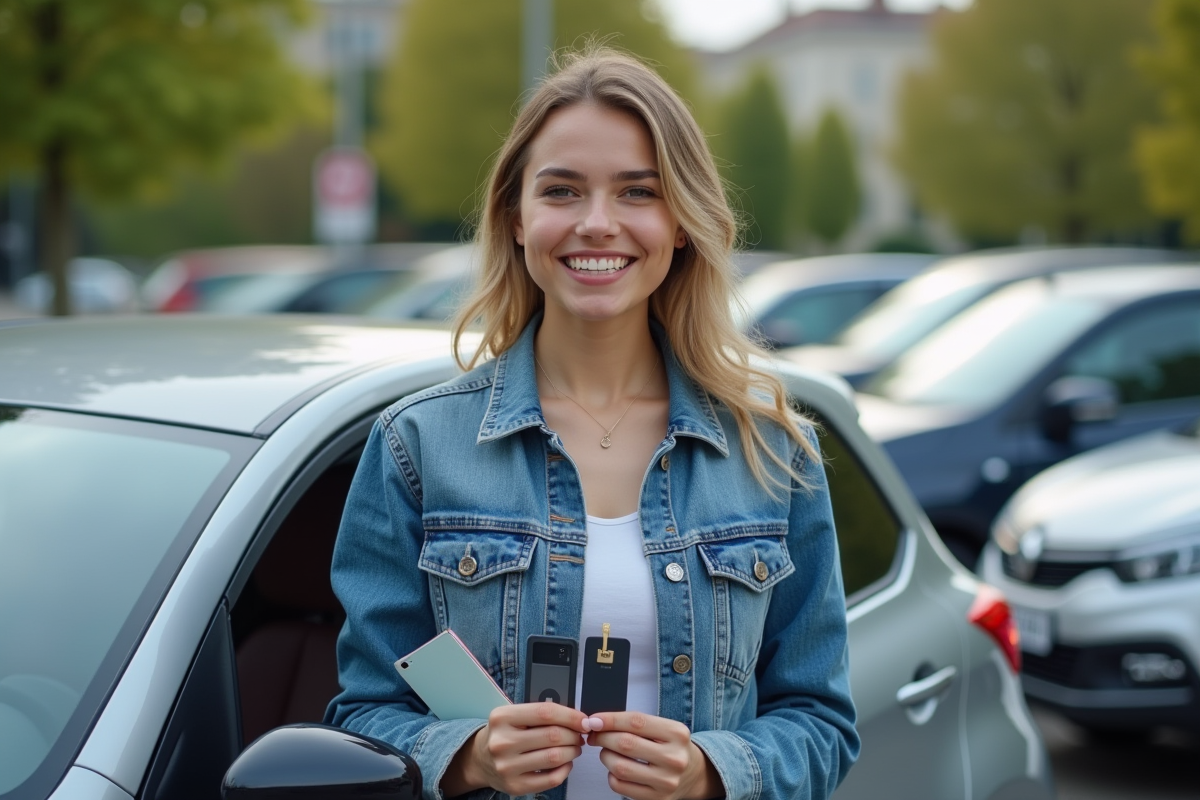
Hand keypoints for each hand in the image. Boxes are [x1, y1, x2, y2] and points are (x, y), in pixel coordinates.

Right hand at [441, 702, 587, 796]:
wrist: (480, 759)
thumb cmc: (503, 734)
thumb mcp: (513, 715)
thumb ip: (541, 714)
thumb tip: (577, 718)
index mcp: (502, 717)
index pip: (545, 713)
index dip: (570, 716)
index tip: (584, 720)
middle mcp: (502, 742)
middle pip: (553, 736)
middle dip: (574, 735)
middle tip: (580, 735)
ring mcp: (507, 766)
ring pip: (555, 757)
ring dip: (573, 751)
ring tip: (574, 747)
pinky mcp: (514, 786)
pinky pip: (551, 779)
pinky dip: (565, 770)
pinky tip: (565, 763)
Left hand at [583, 712, 723, 799]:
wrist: (693, 774)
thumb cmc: (672, 748)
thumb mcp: (663, 729)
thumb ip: (635, 724)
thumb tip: (599, 723)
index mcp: (676, 733)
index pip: (636, 722)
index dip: (610, 719)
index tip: (594, 720)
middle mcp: (674, 758)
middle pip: (625, 743)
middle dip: (602, 737)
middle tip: (596, 735)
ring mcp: (666, 781)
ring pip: (620, 767)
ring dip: (605, 757)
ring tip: (608, 752)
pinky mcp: (657, 799)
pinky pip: (621, 787)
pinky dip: (612, 776)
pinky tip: (618, 769)